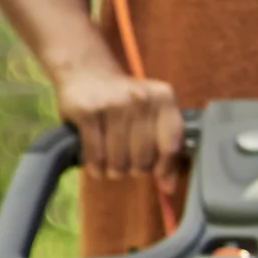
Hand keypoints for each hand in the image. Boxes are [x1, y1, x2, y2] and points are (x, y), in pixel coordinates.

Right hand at [55, 53, 184, 179]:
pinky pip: (95, 155)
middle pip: (143, 159)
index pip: (171, 145)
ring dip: (113, 170)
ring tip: (111, 162)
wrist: (86, 71)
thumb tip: (169, 187)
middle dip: (134, 168)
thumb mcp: (151, 112)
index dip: (165, 168)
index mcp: (163, 97)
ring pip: (118, 161)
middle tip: (128, 161)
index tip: (160, 178)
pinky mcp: (87, 112)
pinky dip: (95, 167)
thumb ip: (165, 146)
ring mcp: (112, 104)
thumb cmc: (123, 101)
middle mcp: (140, 99)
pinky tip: (95, 165)